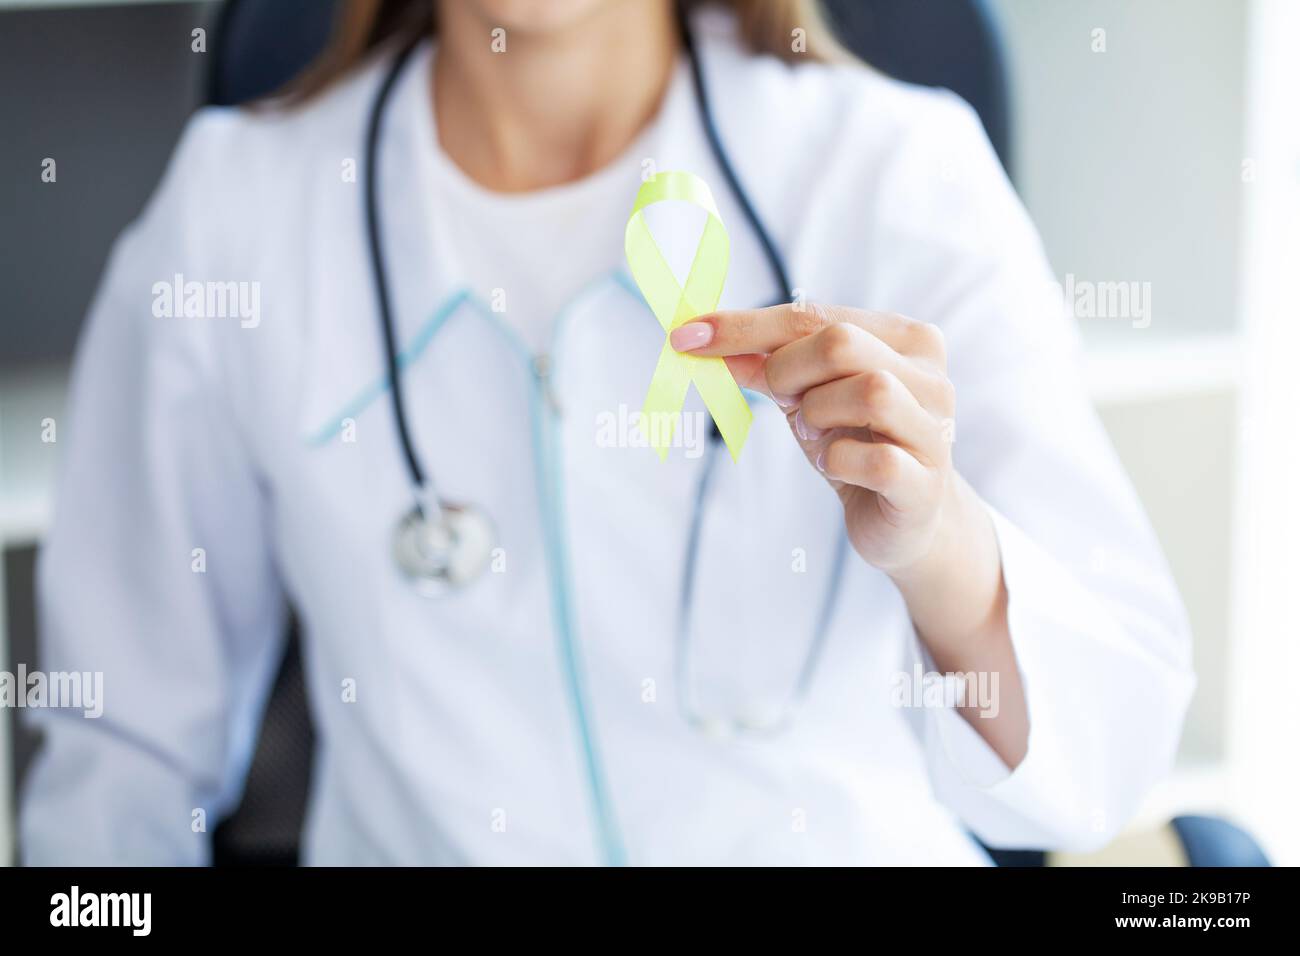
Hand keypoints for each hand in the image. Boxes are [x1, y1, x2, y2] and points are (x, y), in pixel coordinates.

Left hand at [670, 303, 956, 573]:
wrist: (908, 520)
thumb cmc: (857, 444)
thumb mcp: (808, 398)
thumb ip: (767, 366)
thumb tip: (707, 342)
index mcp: (903, 339)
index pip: (813, 315)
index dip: (745, 325)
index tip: (687, 336)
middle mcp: (929, 376)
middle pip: (843, 343)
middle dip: (789, 372)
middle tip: (783, 402)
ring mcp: (935, 428)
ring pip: (869, 391)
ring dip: (818, 416)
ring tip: (816, 436)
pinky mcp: (925, 482)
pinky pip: (872, 459)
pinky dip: (837, 461)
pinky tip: (835, 467)